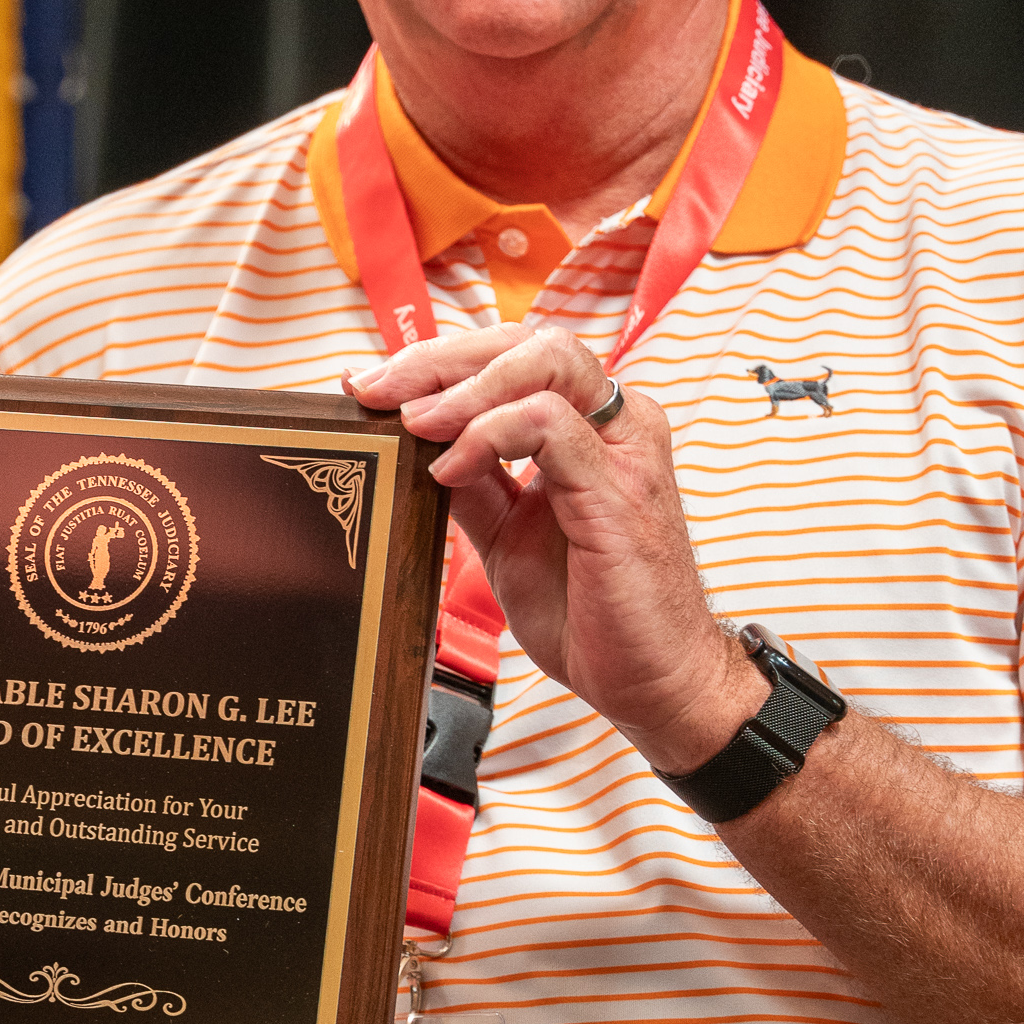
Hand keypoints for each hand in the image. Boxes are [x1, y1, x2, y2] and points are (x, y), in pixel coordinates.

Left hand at [347, 334, 758, 771]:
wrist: (651, 681)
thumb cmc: (593, 615)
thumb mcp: (507, 539)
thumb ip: (473, 488)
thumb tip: (414, 446)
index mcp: (592, 430)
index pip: (514, 357)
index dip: (440, 361)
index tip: (372, 382)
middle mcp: (616, 425)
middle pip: (527, 342)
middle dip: (440, 357)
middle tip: (377, 387)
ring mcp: (625, 451)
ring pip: (545, 362)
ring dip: (463, 387)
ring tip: (413, 423)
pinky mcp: (621, 489)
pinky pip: (549, 426)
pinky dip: (488, 436)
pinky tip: (450, 468)